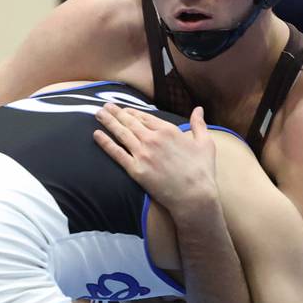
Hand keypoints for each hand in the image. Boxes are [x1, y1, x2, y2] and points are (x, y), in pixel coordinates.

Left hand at [93, 104, 217, 214]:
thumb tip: (199, 109)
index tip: (124, 110)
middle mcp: (153, 139)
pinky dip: (105, 142)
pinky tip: (96, 134)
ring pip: (121, 133)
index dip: (132, 112)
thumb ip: (199, 124)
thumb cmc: (202, 171)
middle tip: (105, 107)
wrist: (194, 196)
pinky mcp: (136, 170)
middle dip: (116, 113)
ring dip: (108, 122)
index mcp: (168, 130)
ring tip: (98, 114)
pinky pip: (117, 153)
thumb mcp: (206, 143)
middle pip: (130, 122)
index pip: (145, 117)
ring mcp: (143, 154)